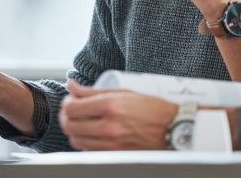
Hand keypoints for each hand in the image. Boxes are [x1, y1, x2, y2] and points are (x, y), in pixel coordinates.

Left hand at [58, 81, 177, 150]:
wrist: (174, 129)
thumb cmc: (152, 109)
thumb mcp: (124, 92)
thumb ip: (93, 91)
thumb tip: (72, 86)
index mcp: (111, 106)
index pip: (72, 109)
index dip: (66, 104)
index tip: (71, 101)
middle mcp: (109, 126)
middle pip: (70, 126)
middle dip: (66, 118)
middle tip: (72, 112)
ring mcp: (112, 144)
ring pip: (76, 141)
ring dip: (74, 131)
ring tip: (81, 123)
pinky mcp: (116, 155)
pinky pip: (89, 151)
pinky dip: (85, 143)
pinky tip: (91, 134)